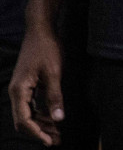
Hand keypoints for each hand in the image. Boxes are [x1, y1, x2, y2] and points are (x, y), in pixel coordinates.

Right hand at [8, 22, 64, 145]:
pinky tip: (53, 119)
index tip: (48, 142)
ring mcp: (22, 89)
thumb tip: (59, 119)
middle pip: (24, 120)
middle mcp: (17, 92)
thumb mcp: (54, 73)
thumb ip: (55, 96)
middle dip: (40, 132)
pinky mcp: (28, 85)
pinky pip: (33, 105)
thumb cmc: (46, 49)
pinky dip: (42, 113)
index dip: (36, 133)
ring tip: (57, 134)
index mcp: (19, 91)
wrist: (41, 31)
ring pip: (29, 113)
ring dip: (42, 124)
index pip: (24, 119)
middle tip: (56, 141)